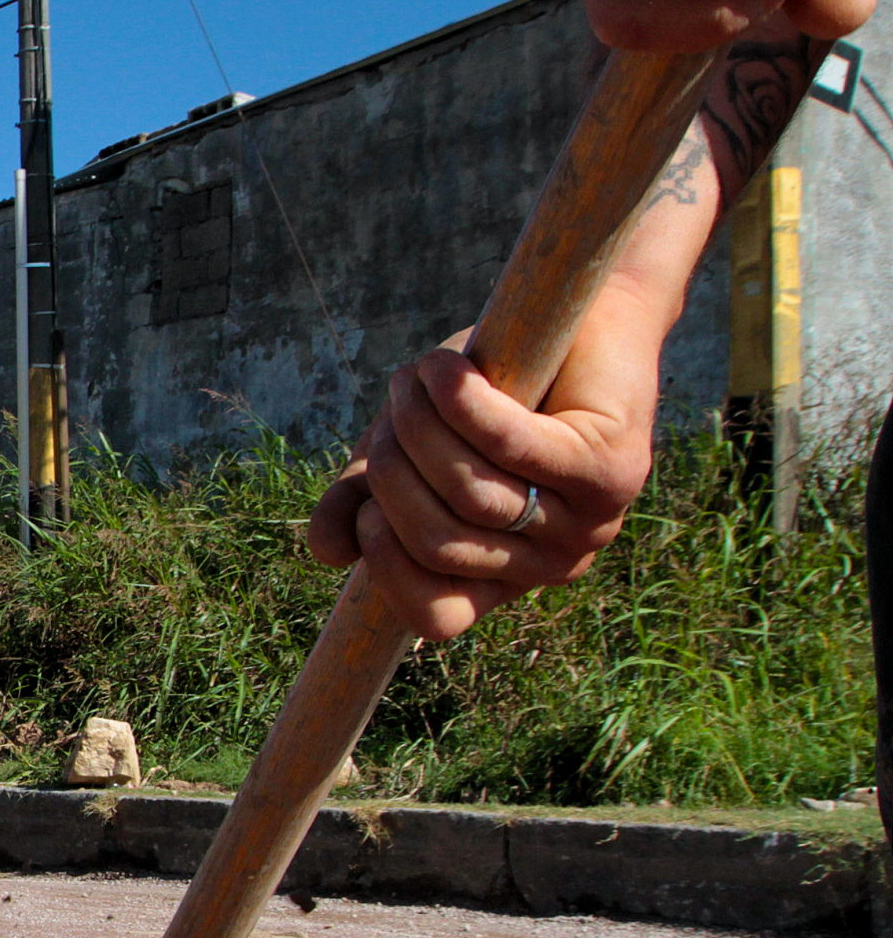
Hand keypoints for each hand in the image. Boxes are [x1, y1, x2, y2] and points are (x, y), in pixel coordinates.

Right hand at [304, 343, 656, 642]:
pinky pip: (511, 445)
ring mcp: (590, 521)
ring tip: (417, 375)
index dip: (387, 566)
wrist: (568, 321)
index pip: (438, 616)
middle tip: (393, 410)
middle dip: (393, 470)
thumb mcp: (409, 452)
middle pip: (440, 542)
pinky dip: (461, 401)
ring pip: (472, 493)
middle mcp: (552, 563)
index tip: (368, 507)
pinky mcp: (611, 467)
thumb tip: (326, 551)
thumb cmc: (485, 392)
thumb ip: (364, 500)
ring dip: (421, 422)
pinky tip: (442, 366)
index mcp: (503, 576)